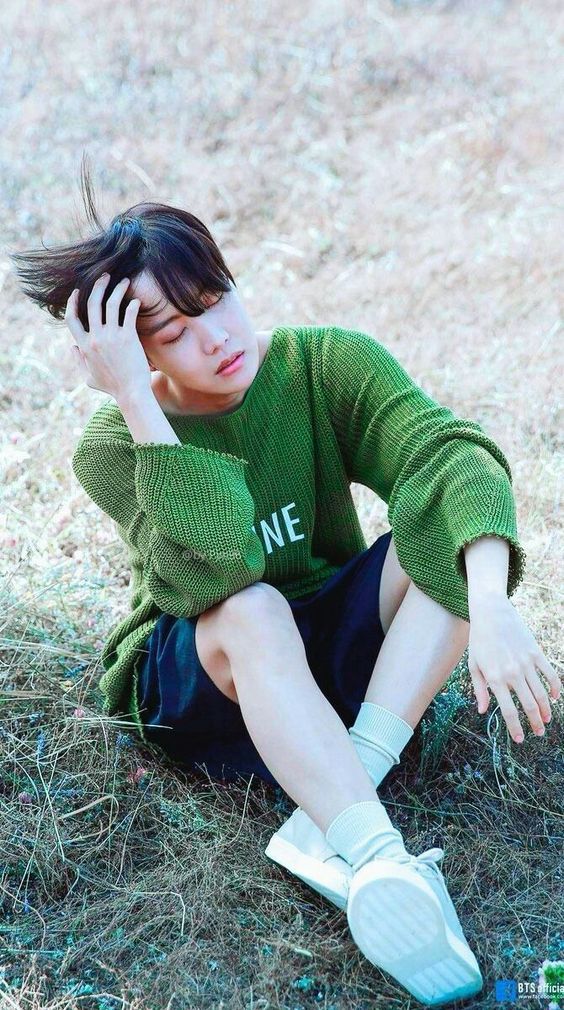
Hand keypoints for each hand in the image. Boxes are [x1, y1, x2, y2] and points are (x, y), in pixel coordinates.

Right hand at [65, 273, 150, 399]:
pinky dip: (133, 304)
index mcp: (84, 346)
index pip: (71, 319)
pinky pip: (129, 314)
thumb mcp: (88, 377)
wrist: (131, 393)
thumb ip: (78, 361)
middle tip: (105, 276)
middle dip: (97, 286)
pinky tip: (137, 301)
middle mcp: (96, 338)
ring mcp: (112, 336)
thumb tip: (72, 347)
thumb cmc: (112, 387)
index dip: (72, 302)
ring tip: (125, 282)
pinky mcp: (128, 337)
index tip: (77, 292)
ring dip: (117, 289)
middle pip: (92, 304)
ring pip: (111, 304)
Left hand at [467, 593, 561, 743]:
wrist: (492, 612)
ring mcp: (526, 663)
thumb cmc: (479, 639)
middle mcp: (512, 673)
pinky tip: (556, 698)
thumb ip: (479, 689)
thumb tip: (482, 710)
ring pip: (542, 693)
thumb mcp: (473, 664)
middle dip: (535, 723)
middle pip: (529, 705)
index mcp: (495, 678)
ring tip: (546, 720)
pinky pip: (550, 674)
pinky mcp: (536, 653)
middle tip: (538, 733)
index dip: (515, 727)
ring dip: (546, 710)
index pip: (508, 710)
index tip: (520, 739)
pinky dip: (555, 688)